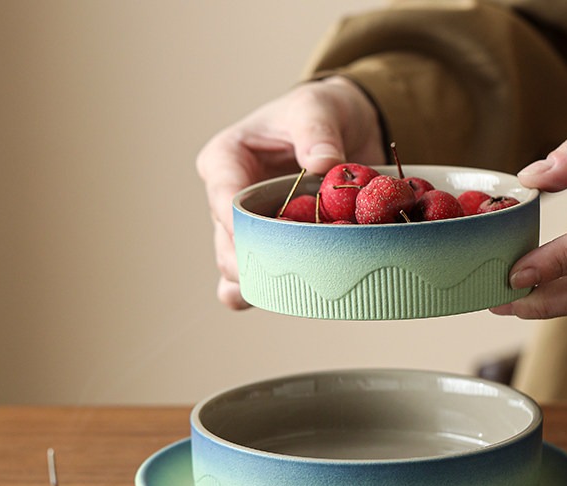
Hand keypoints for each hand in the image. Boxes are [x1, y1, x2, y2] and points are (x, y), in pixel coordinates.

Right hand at [195, 77, 384, 308]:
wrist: (344, 134)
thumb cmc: (319, 114)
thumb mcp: (318, 106)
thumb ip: (317, 131)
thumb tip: (324, 163)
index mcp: (225, 160)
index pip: (222, 195)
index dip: (239, 223)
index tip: (263, 240)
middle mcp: (226, 201)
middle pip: (226, 245)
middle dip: (253, 264)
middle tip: (288, 274)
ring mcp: (246, 233)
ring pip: (238, 272)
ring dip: (265, 283)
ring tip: (296, 287)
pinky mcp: (268, 253)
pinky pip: (255, 286)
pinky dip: (271, 295)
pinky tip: (291, 298)